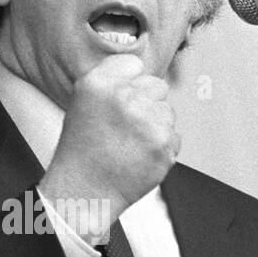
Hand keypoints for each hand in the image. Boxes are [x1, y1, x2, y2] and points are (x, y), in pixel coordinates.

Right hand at [39, 55, 178, 239]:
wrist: (84, 192)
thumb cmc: (83, 149)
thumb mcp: (82, 101)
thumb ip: (111, 79)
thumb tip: (142, 71)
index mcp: (99, 83)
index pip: (134, 64)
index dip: (129, 84)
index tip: (119, 102)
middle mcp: (123, 98)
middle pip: (157, 86)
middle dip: (147, 104)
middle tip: (125, 127)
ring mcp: (146, 121)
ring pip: (168, 112)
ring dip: (155, 127)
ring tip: (130, 145)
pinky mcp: (163, 144)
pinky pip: (175, 137)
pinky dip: (161, 148)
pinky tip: (139, 157)